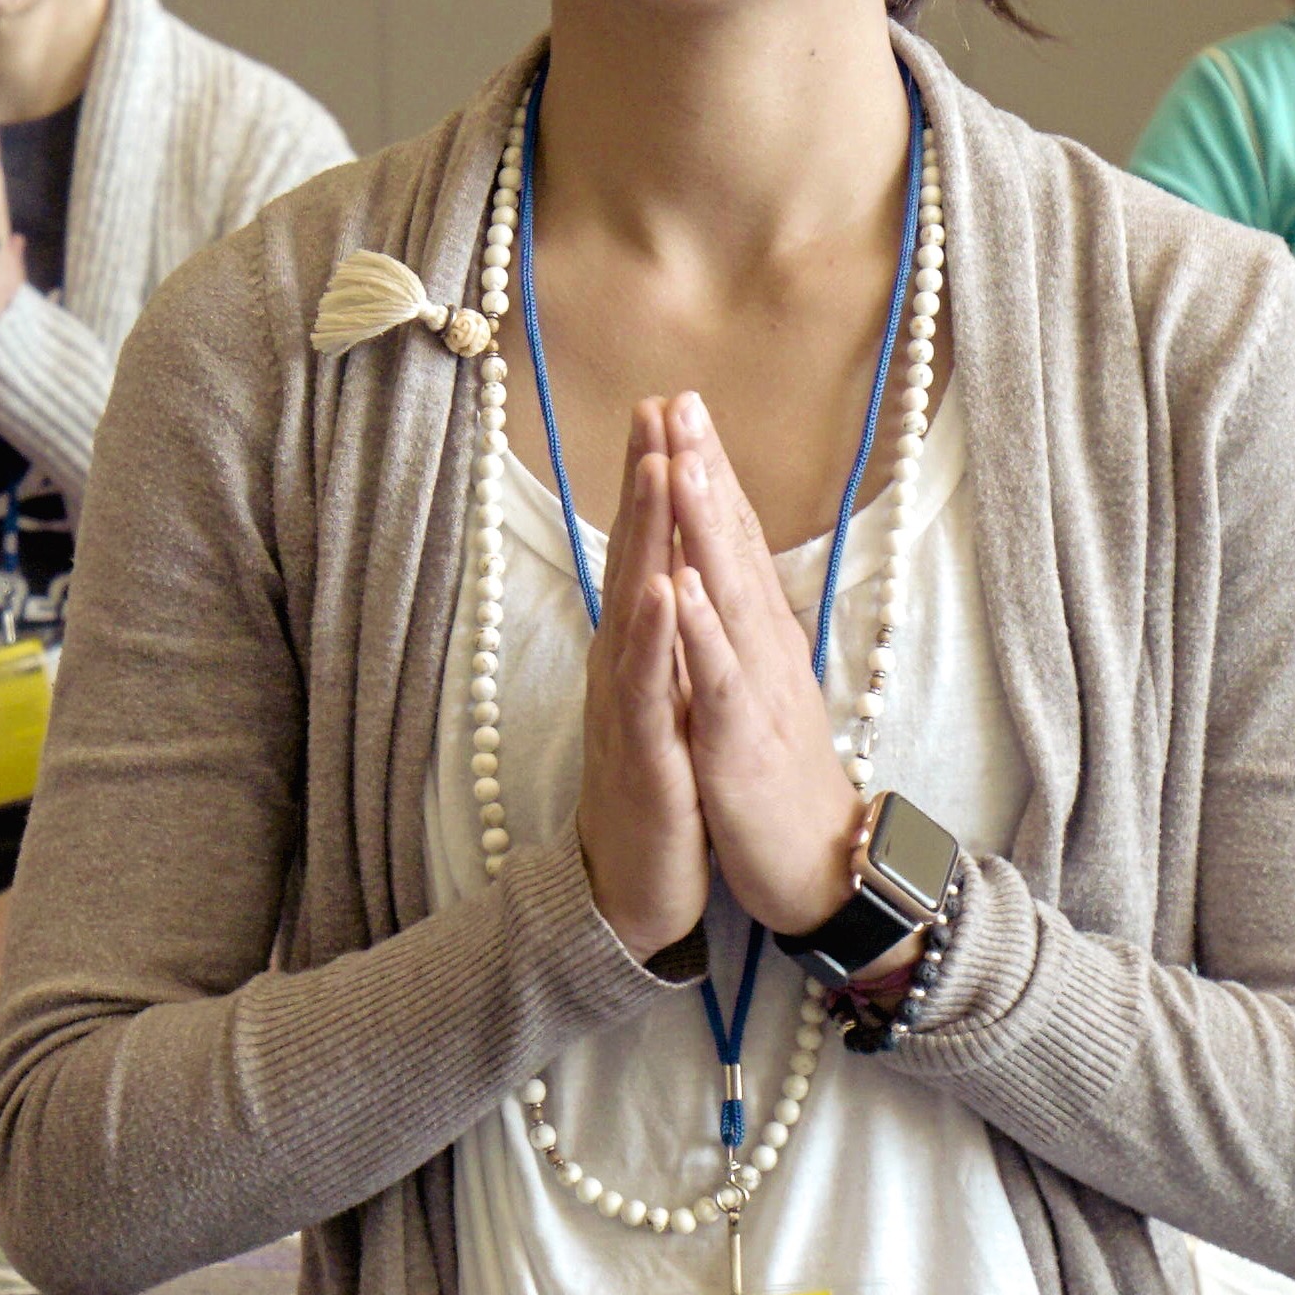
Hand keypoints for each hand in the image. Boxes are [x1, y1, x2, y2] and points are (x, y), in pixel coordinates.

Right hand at [576, 402, 711, 959]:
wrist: (632, 889)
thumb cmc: (654, 790)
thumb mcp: (663, 700)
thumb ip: (663, 638)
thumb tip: (671, 570)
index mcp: (638, 649)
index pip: (647, 548)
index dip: (654, 478)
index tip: (667, 406)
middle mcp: (623, 664)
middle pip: (634, 556)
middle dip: (646, 480)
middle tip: (655, 404)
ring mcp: (627, 705)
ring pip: (636, 606)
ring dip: (647, 536)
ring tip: (659, 469)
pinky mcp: (643, 752)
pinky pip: (648, 685)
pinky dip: (655, 635)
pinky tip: (663, 589)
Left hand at [662, 395, 866, 935]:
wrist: (820, 867)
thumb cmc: (780, 779)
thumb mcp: (756, 690)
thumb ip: (740, 630)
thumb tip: (716, 571)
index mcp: (760, 637)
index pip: (731, 538)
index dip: (707, 470)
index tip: (682, 405)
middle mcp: (765, 648)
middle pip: (732, 545)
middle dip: (704, 470)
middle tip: (682, 400)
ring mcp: (758, 689)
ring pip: (728, 595)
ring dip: (703, 526)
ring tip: (679, 461)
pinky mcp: (744, 739)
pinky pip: (721, 676)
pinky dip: (702, 627)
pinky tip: (682, 583)